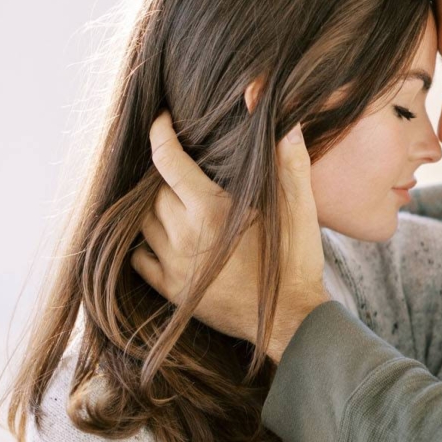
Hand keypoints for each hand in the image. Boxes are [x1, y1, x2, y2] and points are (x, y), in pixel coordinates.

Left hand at [130, 112, 329, 360]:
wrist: (290, 322)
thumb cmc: (297, 264)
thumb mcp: (301, 211)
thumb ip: (292, 164)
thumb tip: (288, 123)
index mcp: (211, 210)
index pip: (168, 161)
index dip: (160, 134)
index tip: (160, 119)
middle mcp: (184, 235)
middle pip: (154, 190)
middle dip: (165, 172)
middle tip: (181, 162)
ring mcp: (173, 265)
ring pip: (143, 221)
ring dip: (154, 205)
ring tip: (172, 195)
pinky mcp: (172, 290)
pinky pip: (140, 258)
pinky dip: (144, 242)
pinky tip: (164, 234)